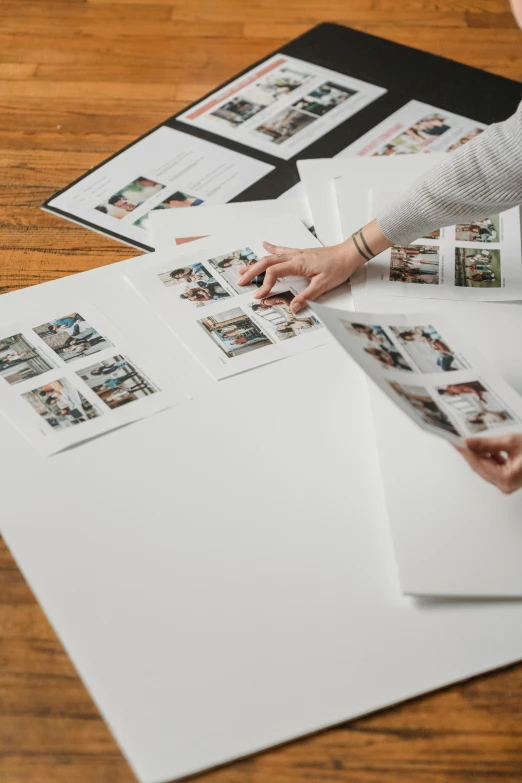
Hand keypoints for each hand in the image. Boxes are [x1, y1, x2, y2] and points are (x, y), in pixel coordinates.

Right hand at [237, 219, 392, 313]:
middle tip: (240, 281)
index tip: (259, 296)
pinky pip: (282, 250)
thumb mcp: (323, 285)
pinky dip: (271, 248)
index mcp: (298, 264)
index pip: (274, 273)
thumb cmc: (339, 266)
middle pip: (267, 262)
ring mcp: (297, 254)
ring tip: (243, 268)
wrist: (349, 253)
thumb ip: (306, 296)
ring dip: (256, 263)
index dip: (265, 285)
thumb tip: (292, 307)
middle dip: (252, 272)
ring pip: (271, 257)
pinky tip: (264, 245)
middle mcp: (295, 257)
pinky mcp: (301, 253)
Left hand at [455, 434, 521, 493]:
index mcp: (506, 478)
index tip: (454, 442)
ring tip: (472, 442)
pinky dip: (489, 458)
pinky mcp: (509, 480)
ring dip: (479, 455)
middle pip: (479, 467)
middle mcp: (505, 485)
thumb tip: (468, 442)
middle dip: (469, 453)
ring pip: (485, 468)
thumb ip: (487, 443)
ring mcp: (507, 485)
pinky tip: (488, 449)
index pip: (477, 463)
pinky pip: (493, 469)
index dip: (464, 451)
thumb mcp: (511, 443)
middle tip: (459, 440)